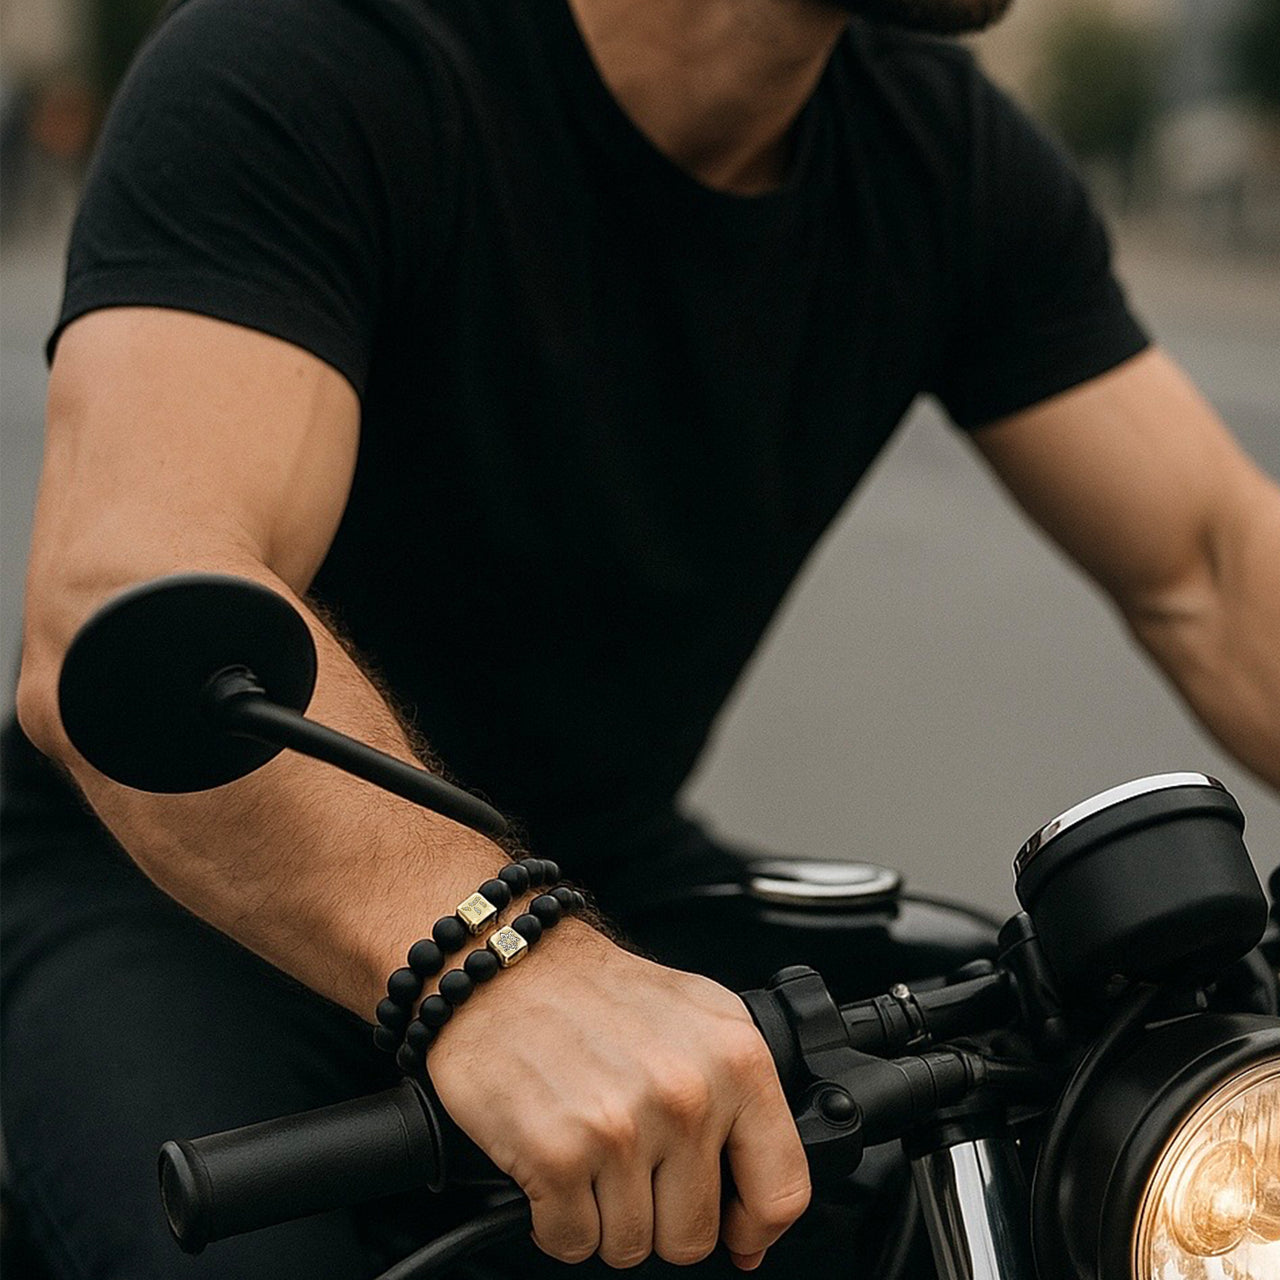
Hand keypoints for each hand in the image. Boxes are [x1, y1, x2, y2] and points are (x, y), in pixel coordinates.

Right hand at [428, 922, 810, 1269]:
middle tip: (631, 1165)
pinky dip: (557, 1221)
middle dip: (659, 1218)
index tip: (736, 1231)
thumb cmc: (596, 993)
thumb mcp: (700, 1018)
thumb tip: (758, 1215)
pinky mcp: (558, 1154)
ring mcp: (623, 1127)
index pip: (782, 1189)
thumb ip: (742, 1100)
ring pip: (631, 1247)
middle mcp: (686, 1093)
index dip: (756, 1228)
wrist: (505, 965)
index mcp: (736, 1058)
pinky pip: (571, 1242)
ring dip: (604, 1218)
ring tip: (589, 1153)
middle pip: (695, 1236)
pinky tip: (554, 1167)